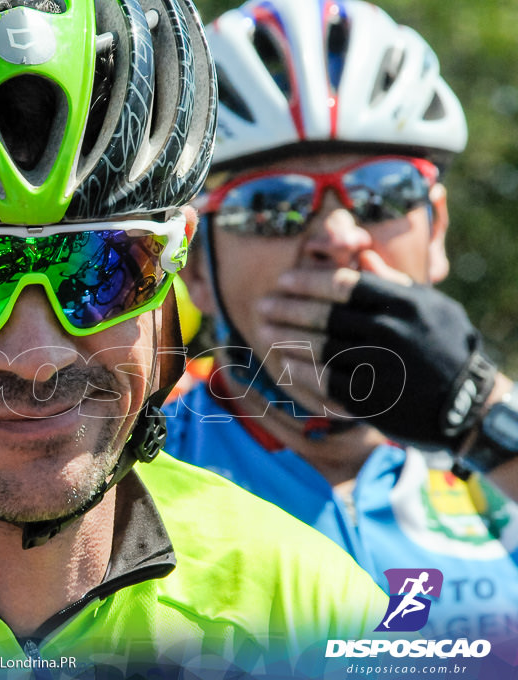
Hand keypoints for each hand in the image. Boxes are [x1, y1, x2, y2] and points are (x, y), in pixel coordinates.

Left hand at [257, 253, 494, 446]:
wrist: (468, 403)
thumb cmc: (445, 346)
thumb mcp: (430, 306)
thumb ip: (392, 282)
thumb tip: (360, 258)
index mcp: (402, 304)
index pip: (342, 286)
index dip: (306, 281)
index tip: (282, 281)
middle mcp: (390, 332)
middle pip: (324, 316)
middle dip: (287, 308)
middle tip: (262, 305)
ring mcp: (380, 367)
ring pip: (319, 348)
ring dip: (286, 338)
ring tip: (264, 332)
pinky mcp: (372, 399)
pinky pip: (325, 382)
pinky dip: (301, 371)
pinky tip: (284, 363)